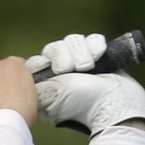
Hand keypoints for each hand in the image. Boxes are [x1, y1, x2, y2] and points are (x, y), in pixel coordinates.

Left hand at [27, 33, 144, 135]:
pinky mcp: (97, 58)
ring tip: (89, 66)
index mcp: (46, 86)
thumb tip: (27, 73)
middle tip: (75, 69)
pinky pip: (91, 40)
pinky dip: (95, 46)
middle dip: (65, 55)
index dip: (44, 61)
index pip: (36, 62)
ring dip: (82, 51)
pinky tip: (99, 56)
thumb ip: (37, 85)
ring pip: (73, 42)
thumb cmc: (83, 102)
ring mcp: (79, 66)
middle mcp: (60, 76)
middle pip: (54, 48)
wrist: (116, 104)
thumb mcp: (52, 97)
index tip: (58, 70)